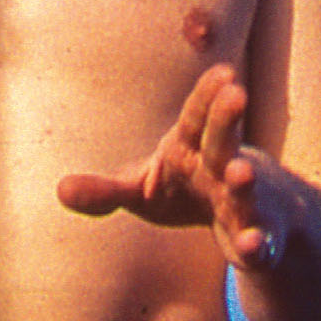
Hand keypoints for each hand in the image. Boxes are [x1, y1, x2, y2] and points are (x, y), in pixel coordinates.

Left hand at [57, 67, 287, 270]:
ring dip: (244, 182)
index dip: (208, 95)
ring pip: (246, 191)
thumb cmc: (186, 190)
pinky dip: (256, 245)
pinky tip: (252, 248)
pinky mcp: (259, 240)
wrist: (250, 217)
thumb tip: (61, 190)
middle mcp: (223, 167)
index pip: (197, 116)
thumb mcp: (143, 189)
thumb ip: (106, 191)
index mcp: (192, 147)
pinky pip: (259, 242)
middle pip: (224, 140)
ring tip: (242, 174)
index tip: (223, 72)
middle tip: (236, 94)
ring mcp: (245, 202)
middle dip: (228, 119)